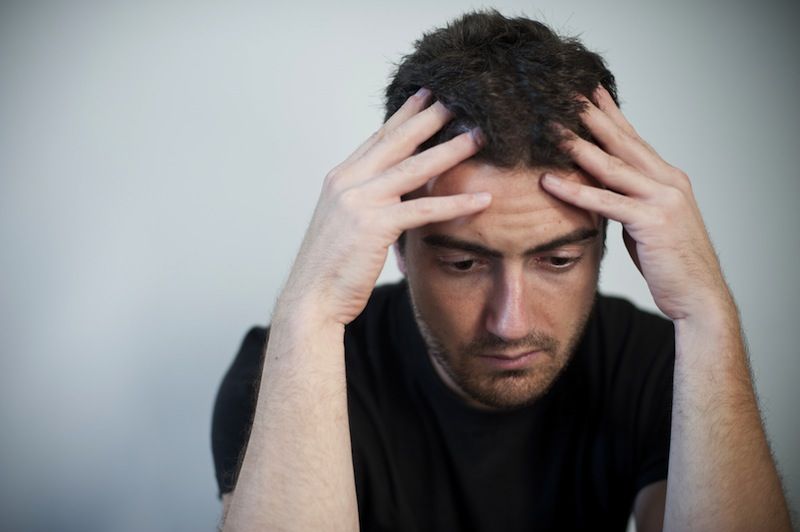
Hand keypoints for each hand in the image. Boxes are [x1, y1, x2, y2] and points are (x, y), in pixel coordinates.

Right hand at [278, 89, 490, 325]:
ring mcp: (359, 201)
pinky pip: (424, 210)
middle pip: (397, 141)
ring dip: (450, 150)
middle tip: (460, 98)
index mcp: (341, 178)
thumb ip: (366, 200)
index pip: (379, 138)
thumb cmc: (330, 266)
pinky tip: (482, 199)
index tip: (426, 95)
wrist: (311, 297)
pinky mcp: (374, 225)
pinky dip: (456, 203)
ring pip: (414, 168)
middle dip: (431, 117)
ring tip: (479, 135)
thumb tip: (393, 193)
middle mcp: (348, 182)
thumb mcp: (344, 222)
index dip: (404, 115)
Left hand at [540, 86, 730, 320]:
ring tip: (550, 128)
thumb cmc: (670, 263)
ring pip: (612, 166)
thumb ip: (628, 202)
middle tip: (564, 93)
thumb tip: (601, 192)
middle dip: (592, 116)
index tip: (588, 92)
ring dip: (578, 146)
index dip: (610, 114)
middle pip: (622, 142)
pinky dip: (575, 191)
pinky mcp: (652, 222)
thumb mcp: (647, 224)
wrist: (699, 296)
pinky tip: (549, 181)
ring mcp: (663, 199)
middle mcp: (668, 181)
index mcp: (668, 178)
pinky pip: (606, 202)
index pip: (633, 139)